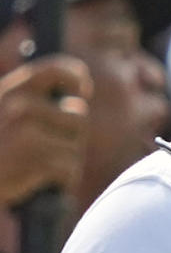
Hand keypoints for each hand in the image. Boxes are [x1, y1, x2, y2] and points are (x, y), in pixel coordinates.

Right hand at [0, 55, 91, 205]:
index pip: (56, 71)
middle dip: (71, 136)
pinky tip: (48, 181)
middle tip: (52, 150)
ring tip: (45, 166)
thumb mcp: (3, 112)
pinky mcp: (35, 159)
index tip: (82, 92)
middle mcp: (21, 106)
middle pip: (78, 117)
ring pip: (75, 147)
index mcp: (12, 90)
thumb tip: (78, 101)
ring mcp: (28, 133)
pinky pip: (69, 168)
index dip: (77, 79)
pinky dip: (64, 179)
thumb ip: (31, 101)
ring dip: (67, 160)